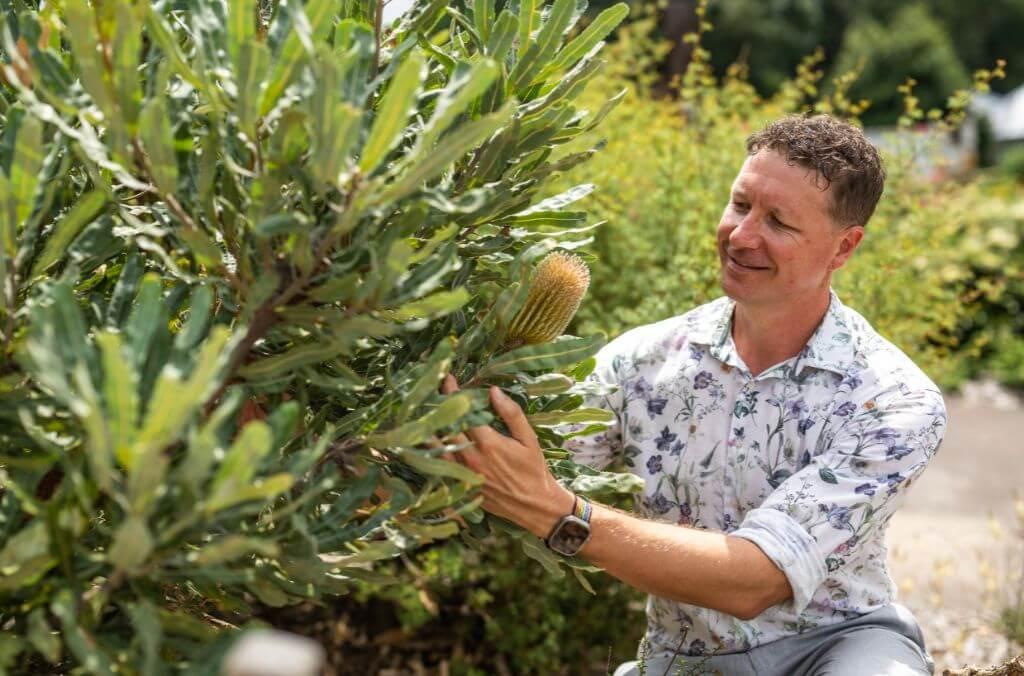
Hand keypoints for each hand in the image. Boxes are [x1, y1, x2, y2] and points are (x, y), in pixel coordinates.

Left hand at [441, 375, 573, 538]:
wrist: (534, 505)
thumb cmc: (534, 470)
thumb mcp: (529, 439)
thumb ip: (512, 414)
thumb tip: (494, 391)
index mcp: (488, 443)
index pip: (463, 412)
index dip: (453, 392)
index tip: (448, 378)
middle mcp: (471, 457)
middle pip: (444, 428)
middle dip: (437, 407)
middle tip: (431, 392)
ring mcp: (463, 473)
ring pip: (436, 448)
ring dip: (427, 429)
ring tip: (421, 412)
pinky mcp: (460, 485)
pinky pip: (438, 466)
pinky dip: (430, 451)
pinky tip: (425, 440)